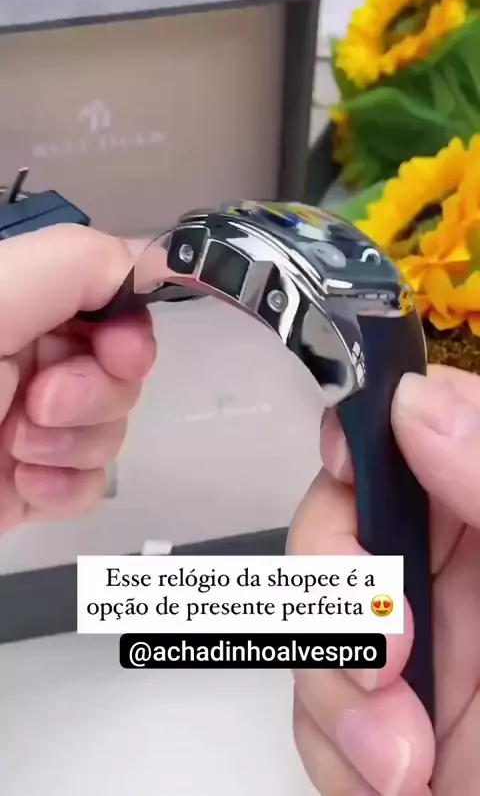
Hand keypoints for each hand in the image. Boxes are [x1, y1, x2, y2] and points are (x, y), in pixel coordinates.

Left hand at [0, 225, 155, 532]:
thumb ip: (78, 262)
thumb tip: (157, 259)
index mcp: (18, 305)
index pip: (111, 305)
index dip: (129, 330)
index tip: (119, 353)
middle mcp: (28, 361)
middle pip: (121, 372)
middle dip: (93, 393)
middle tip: (38, 404)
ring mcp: (32, 428)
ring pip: (112, 429)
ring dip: (75, 442)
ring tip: (16, 447)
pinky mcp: (31, 486)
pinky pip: (91, 484)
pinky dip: (66, 487)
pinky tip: (23, 483)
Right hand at [289, 364, 479, 795]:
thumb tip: (420, 405)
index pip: (412, 434)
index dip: (363, 435)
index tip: (343, 465)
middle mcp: (452, 573)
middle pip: (337, 522)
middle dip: (340, 593)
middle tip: (384, 658)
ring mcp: (413, 645)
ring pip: (311, 617)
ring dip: (336, 693)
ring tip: (403, 761)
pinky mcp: (378, 715)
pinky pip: (309, 702)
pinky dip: (336, 749)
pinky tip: (397, 782)